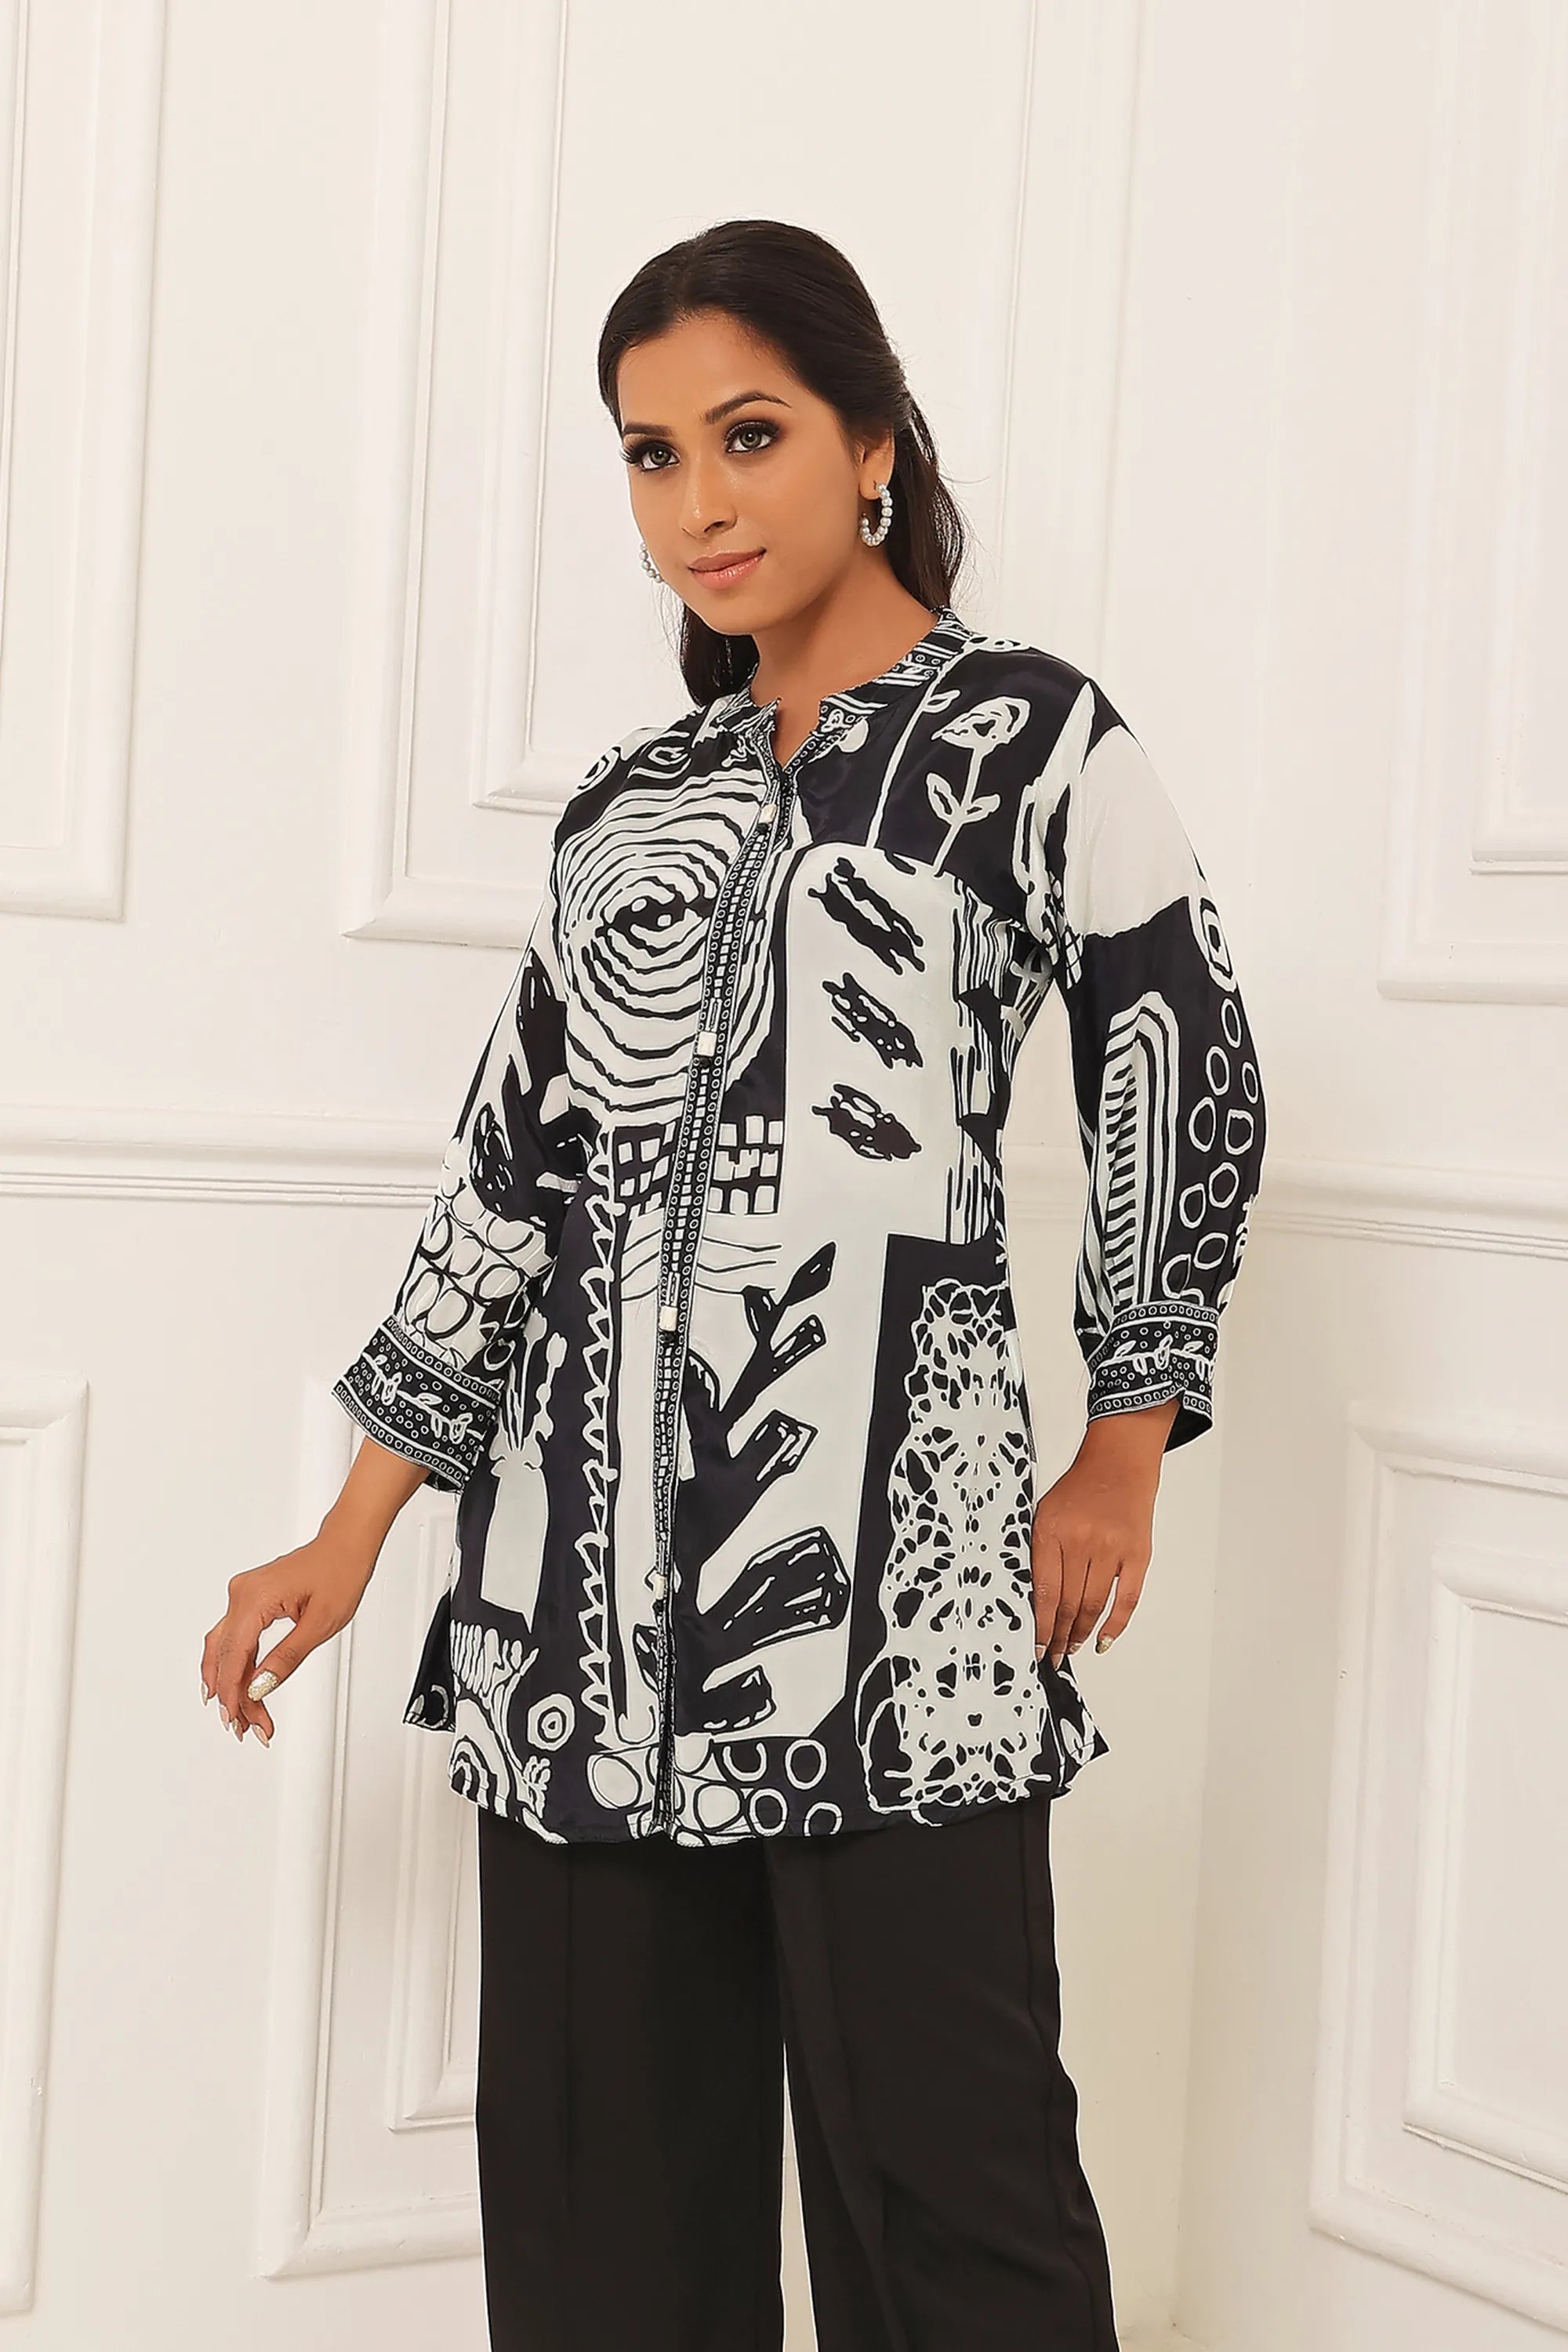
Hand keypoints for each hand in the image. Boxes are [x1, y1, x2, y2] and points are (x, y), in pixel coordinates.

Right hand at [200, 1526, 376, 1746]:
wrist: (346, 1544)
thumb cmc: (340, 1573)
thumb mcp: (321, 1624)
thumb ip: (286, 1658)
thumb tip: (259, 1688)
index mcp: (255, 1598)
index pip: (233, 1656)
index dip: (233, 1695)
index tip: (239, 1721)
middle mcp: (241, 1594)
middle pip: (225, 1656)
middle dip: (233, 1696)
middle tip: (247, 1728)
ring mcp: (243, 1594)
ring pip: (224, 1648)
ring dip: (230, 1683)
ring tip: (242, 1716)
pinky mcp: (249, 1598)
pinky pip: (233, 1636)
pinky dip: (236, 1664)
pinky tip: (236, 1687)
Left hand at [1029, 1399, 1177, 1665]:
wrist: (1118, 1463)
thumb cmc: (1079, 1489)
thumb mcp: (1045, 1513)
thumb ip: (1040, 1553)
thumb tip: (1036, 1601)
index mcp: (1051, 1531)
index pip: (1045, 1591)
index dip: (1041, 1625)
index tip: (1036, 1647)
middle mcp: (1081, 1540)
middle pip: (1069, 1603)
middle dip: (1059, 1636)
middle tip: (1053, 1654)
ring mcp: (1112, 1548)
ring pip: (1094, 1605)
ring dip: (1082, 1633)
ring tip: (1073, 1648)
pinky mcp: (1137, 1553)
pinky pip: (1127, 1599)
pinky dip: (1115, 1625)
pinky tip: (1103, 1640)